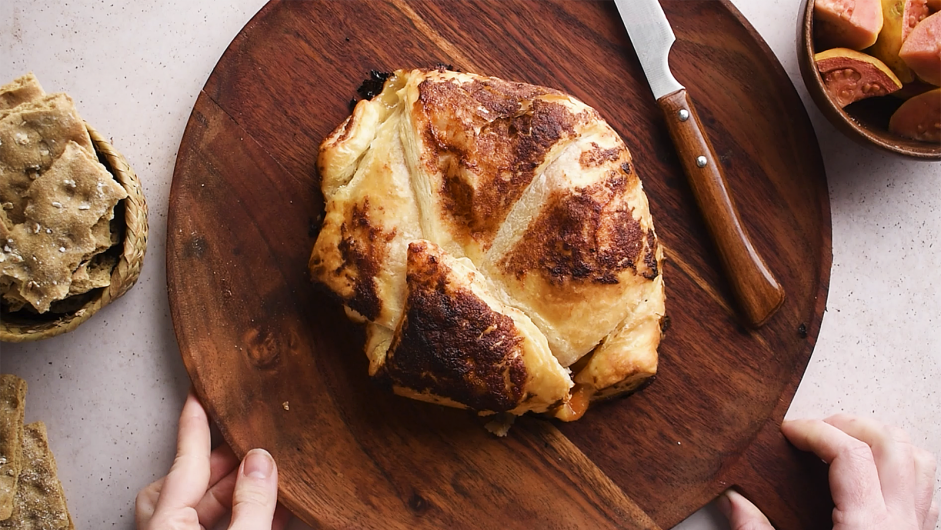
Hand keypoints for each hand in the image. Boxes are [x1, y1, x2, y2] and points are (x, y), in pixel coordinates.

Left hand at [136, 390, 290, 529]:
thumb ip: (252, 504)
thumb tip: (261, 464)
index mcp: (166, 526)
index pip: (184, 463)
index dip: (194, 426)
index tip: (197, 395)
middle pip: (187, 484)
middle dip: (221, 461)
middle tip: (251, 442)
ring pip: (201, 508)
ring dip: (236, 490)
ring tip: (270, 477)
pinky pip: (217, 528)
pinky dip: (241, 515)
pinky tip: (273, 510)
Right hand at [717, 414, 937, 529]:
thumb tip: (734, 503)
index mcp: (867, 528)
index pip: (849, 452)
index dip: (815, 431)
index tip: (788, 432)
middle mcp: (901, 524)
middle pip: (891, 443)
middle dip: (851, 425)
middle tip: (815, 433)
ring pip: (918, 460)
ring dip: (882, 441)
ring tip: (845, 446)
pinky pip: (925, 489)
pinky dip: (900, 469)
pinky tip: (870, 482)